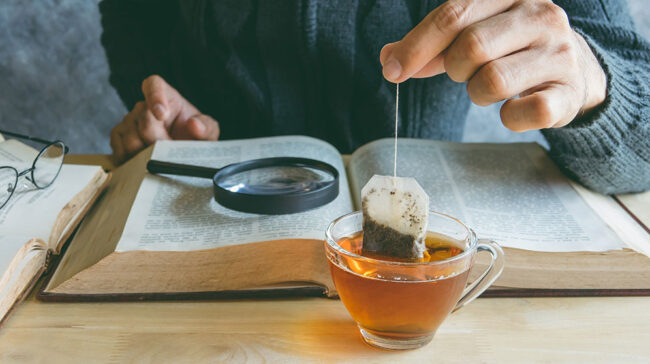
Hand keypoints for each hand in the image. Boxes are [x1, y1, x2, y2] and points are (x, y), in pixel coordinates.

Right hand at [110, 75, 219, 163]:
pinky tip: (144, 164)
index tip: (162, 114)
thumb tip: (195, 125)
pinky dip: (132, 161)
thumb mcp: (209, 131)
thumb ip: (206, 126)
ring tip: (160, 158)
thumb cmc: (194, 136)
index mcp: (166, 96)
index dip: (154, 97)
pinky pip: (119, 149)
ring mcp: (129, 121)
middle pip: (144, 122)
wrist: (183, 152)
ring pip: (130, 140)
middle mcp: (143, 106)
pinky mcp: (120, 137)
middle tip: (170, 151)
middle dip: (159, 141)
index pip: (153, 85)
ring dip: (146, 154)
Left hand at [380, 0, 606, 131]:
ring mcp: (560, 53)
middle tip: (466, 74)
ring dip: (478, 94)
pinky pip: (525, 112)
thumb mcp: (473, 36)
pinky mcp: (569, 91)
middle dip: (455, 69)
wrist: (578, 72)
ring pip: (493, 81)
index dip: (417, 45)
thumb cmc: (512, 50)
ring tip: (491, 88)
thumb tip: (389, 60)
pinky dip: (509, 118)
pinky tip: (513, 110)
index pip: (454, 13)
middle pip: (471, 46)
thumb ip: (432, 47)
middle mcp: (540, 15)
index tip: (392, 71)